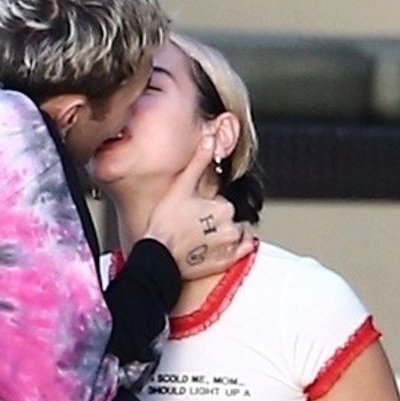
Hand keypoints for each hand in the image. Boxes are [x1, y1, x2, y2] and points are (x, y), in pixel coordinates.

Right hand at [139, 137, 251, 280]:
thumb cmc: (165, 224)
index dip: (207, 206)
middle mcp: (231, 227)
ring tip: (201, 238)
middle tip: (194, 225)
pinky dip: (232, 248)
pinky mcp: (226, 262)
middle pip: (229, 219)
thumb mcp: (181, 187)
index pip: (223, 203)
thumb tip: (210, 138)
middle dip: (216, 220)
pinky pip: (242, 252)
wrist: (157, 256)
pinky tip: (214, 247)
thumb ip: (199, 161)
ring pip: (236, 234)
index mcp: (224, 207)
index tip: (193, 211)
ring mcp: (230, 246)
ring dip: (224, 234)